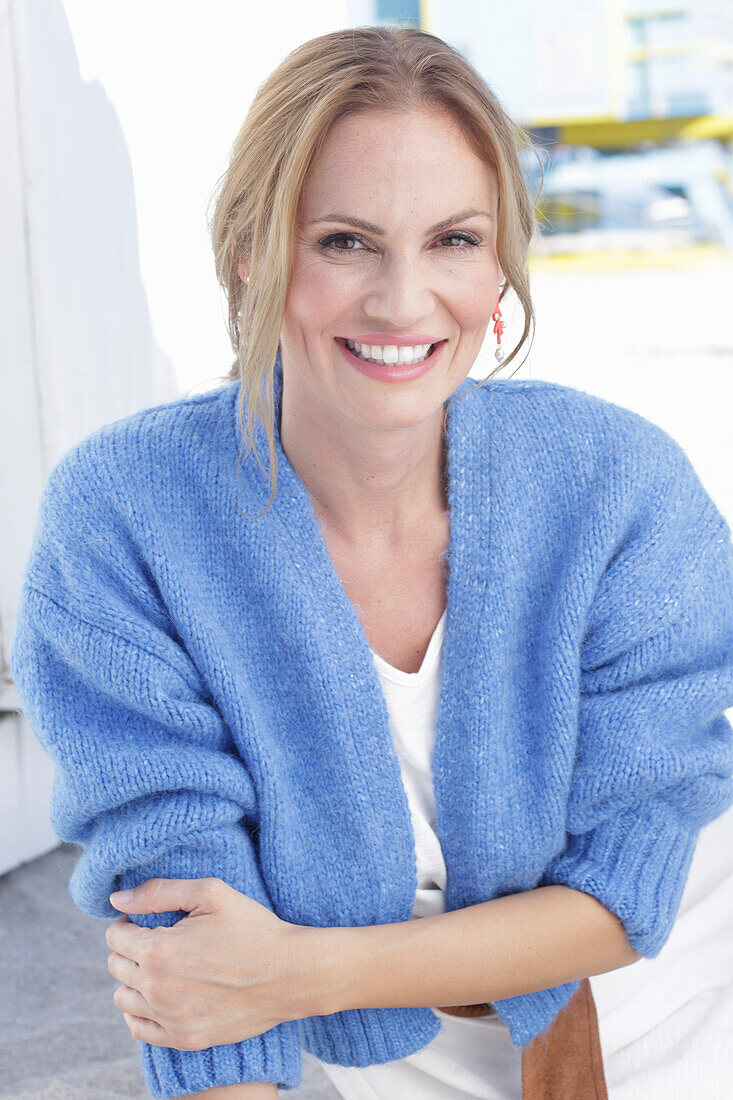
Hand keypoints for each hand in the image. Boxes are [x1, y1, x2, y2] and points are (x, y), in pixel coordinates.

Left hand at [105, 877, 302, 1050]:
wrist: (289, 973)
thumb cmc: (252, 927)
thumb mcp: (210, 893)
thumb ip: (159, 892)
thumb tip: (117, 900)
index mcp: (160, 951)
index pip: (115, 938)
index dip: (129, 924)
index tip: (148, 922)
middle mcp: (158, 989)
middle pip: (116, 967)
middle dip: (131, 949)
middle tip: (159, 940)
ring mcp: (170, 1018)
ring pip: (122, 999)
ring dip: (133, 980)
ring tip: (161, 967)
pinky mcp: (184, 1038)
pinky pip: (139, 1029)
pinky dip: (141, 1011)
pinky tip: (162, 995)